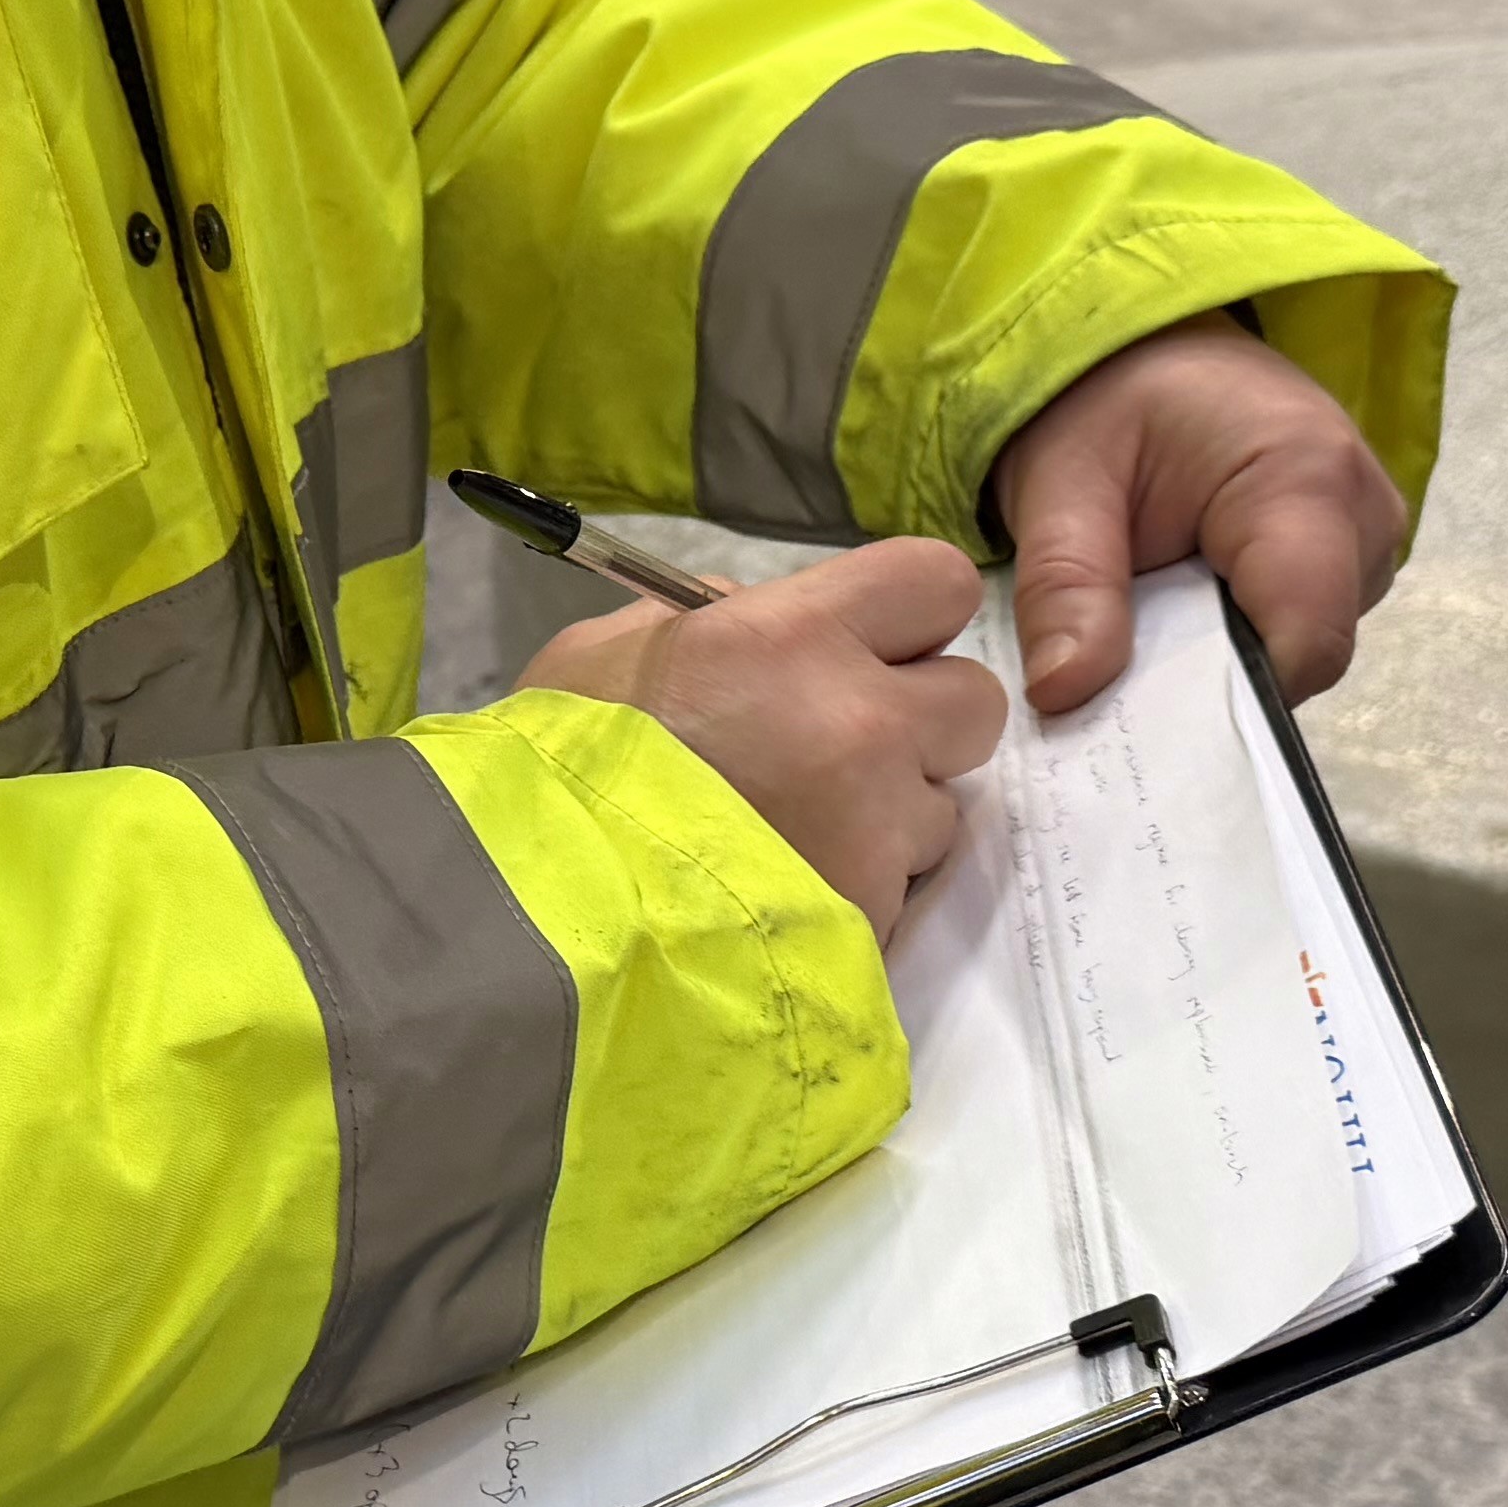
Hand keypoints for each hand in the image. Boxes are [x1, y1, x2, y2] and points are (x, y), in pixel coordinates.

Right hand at [518, 536, 1009, 942]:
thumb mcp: (604, 656)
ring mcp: (877, 829)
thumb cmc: (554, 775)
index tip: (872, 648)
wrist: (533, 923)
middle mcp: (862, 722)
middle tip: (844, 753)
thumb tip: (750, 612)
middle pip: (974, 702)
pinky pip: (898, 896)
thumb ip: (699, 621)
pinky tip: (776, 900)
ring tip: (790, 844)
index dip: (911, 616)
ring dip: (888, 823)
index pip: (936, 583)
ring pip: (940, 813)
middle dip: (923, 725)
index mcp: (796, 636)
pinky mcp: (874, 917)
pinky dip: (856, 897)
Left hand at [993, 313, 1409, 716]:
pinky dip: (1229, 644)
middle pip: (1299, 658)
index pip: (1305, 643)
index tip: (1138, 724)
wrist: (1154, 342)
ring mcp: (1367, 544)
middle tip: (1112, 686)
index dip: (1226, 702)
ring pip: (1296, 654)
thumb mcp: (1060, 479)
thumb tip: (1066, 694)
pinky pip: (1294, 631)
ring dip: (1215, 663)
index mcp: (1307, 479)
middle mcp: (1366, 517)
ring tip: (1138, 636)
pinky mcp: (1349, 561)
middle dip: (1206, 688)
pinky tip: (1171, 624)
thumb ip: (1065, 584)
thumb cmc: (1110, 393)